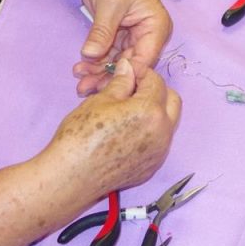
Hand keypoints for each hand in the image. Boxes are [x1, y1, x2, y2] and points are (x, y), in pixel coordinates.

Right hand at [50, 59, 181, 194]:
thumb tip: (129, 69)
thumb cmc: (81, 136)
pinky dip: (149, 132)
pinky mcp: (152, 167)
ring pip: (167, 123)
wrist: (72, 176)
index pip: (156, 81)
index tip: (126, 72)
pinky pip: (159, 142)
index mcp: (151, 111)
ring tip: (127, 111)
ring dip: (154, 111)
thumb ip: (121, 82)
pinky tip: (126, 132)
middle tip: (132, 89)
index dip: (141, 72)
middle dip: (155, 90)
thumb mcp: (100, 100)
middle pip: (172, 101)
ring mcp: (159, 152)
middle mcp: (163, 132)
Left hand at [72, 0, 171, 95]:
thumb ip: (102, 32)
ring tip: (79, 82)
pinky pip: (108, 54)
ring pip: (117, 61)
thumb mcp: (109, 5)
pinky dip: (95, 62)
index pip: (145, 59)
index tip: (107, 87)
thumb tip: (90, 55)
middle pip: (130, 64)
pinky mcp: (117, 35)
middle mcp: (148, 34)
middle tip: (86, 88)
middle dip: (108, 76)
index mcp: (156, 26)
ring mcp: (132, 36)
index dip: (127, 74)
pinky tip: (81, 69)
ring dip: (99, 72)